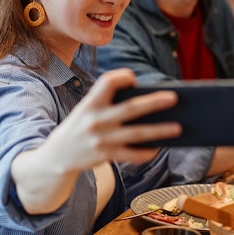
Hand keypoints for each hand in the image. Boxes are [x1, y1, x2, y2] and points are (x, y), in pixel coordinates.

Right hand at [46, 68, 181, 170]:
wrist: (55, 157)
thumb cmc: (79, 127)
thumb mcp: (86, 110)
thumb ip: (108, 103)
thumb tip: (146, 102)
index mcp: (90, 102)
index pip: (107, 82)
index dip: (121, 77)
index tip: (134, 78)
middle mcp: (96, 119)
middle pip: (131, 108)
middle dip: (154, 102)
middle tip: (174, 98)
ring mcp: (101, 139)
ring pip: (137, 133)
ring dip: (160, 130)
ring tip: (178, 127)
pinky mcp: (105, 155)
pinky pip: (131, 154)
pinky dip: (146, 152)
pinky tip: (158, 147)